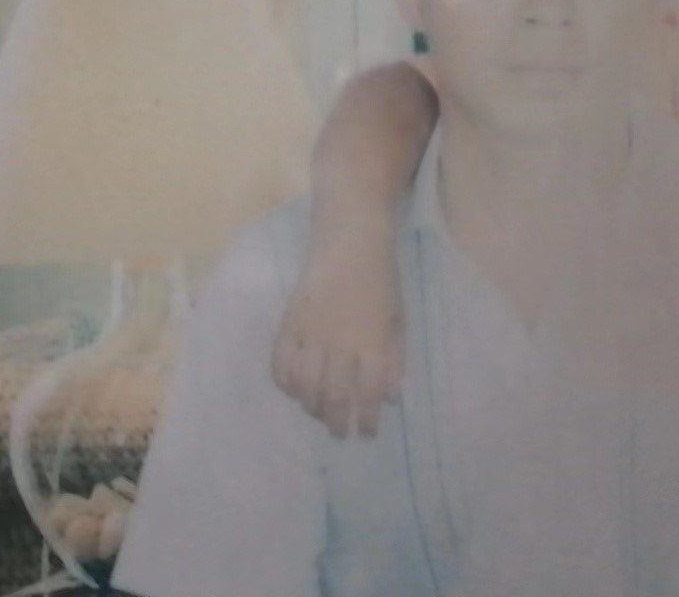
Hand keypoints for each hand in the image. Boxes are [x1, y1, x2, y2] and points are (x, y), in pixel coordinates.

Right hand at [270, 249, 403, 438]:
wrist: (351, 243)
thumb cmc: (382, 282)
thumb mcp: (398, 321)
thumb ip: (395, 360)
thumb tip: (390, 400)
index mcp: (373, 342)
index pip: (368, 393)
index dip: (367, 419)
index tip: (367, 434)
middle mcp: (340, 342)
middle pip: (333, 395)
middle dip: (337, 421)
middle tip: (340, 434)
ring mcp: (311, 333)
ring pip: (305, 385)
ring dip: (311, 407)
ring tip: (319, 415)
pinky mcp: (289, 322)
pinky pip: (280, 363)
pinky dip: (285, 383)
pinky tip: (294, 391)